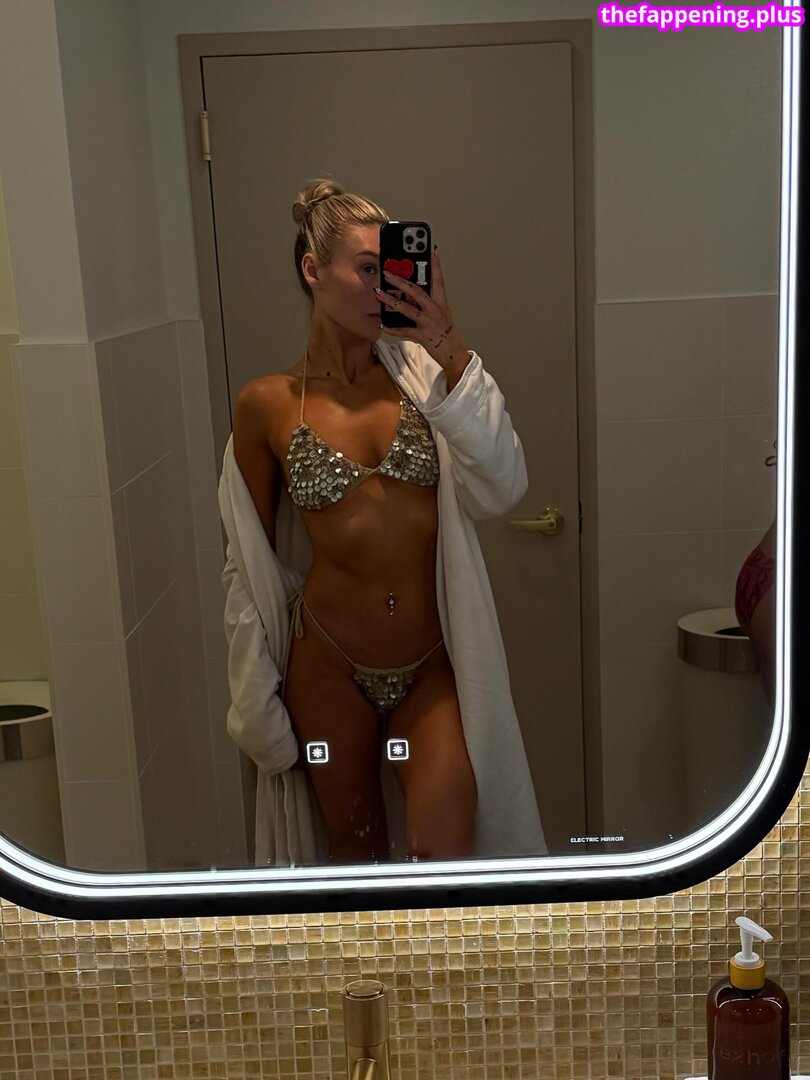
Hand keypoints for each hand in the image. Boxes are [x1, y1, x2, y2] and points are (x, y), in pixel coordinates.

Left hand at [374, 246, 470, 374]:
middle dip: (401, 281)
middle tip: (387, 272)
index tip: (432, 249)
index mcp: (442, 303)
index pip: (439, 280)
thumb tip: (412, 293)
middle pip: (417, 291)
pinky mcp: (423, 336)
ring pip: (408, 309)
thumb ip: (430, 303)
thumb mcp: (442, 315)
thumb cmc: (446, 335)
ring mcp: (429, 323)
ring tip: (378, 293)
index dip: (436, 265)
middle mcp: (436, 310)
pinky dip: (392, 328)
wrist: (454, 355)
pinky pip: (404, 331)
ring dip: (391, 300)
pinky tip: (382, 324)